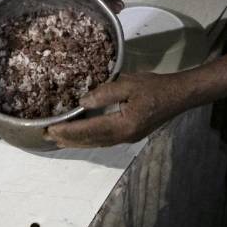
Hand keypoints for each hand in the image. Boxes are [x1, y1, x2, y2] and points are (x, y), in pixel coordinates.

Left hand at [45, 72, 190, 147]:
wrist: (179, 95)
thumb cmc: (155, 87)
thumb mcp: (129, 84)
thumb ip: (105, 92)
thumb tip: (82, 101)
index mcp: (123, 125)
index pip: (89, 130)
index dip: (68, 130)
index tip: (50, 129)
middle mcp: (123, 137)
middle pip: (90, 141)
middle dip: (68, 139)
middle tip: (47, 135)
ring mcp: (128, 138)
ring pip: (96, 143)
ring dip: (77, 142)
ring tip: (59, 139)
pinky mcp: (130, 134)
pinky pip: (104, 140)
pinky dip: (89, 139)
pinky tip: (82, 136)